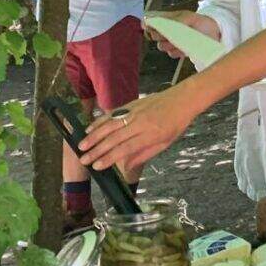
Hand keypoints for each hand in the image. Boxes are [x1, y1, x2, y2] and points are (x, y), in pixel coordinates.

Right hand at [80, 85, 198, 170]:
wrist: (184, 99)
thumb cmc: (177, 124)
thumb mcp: (165, 143)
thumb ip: (144, 154)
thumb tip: (125, 167)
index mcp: (151, 135)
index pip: (126, 148)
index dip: (110, 158)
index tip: (96, 166)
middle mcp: (141, 123)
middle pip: (114, 138)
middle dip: (97, 150)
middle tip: (83, 159)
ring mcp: (135, 112)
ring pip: (110, 125)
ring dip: (94, 136)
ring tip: (81, 146)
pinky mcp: (132, 104)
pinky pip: (113, 113)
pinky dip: (100, 121)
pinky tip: (89, 128)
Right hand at [145, 10, 220, 58]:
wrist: (215, 33)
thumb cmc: (202, 22)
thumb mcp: (190, 17)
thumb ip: (176, 20)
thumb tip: (164, 24)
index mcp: (168, 19)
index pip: (150, 21)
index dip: (147, 23)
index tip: (148, 26)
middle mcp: (168, 31)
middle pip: (153, 35)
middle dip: (161, 35)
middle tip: (172, 33)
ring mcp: (172, 42)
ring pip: (161, 46)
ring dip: (170, 44)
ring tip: (182, 40)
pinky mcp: (179, 51)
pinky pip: (171, 54)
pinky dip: (177, 51)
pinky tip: (185, 47)